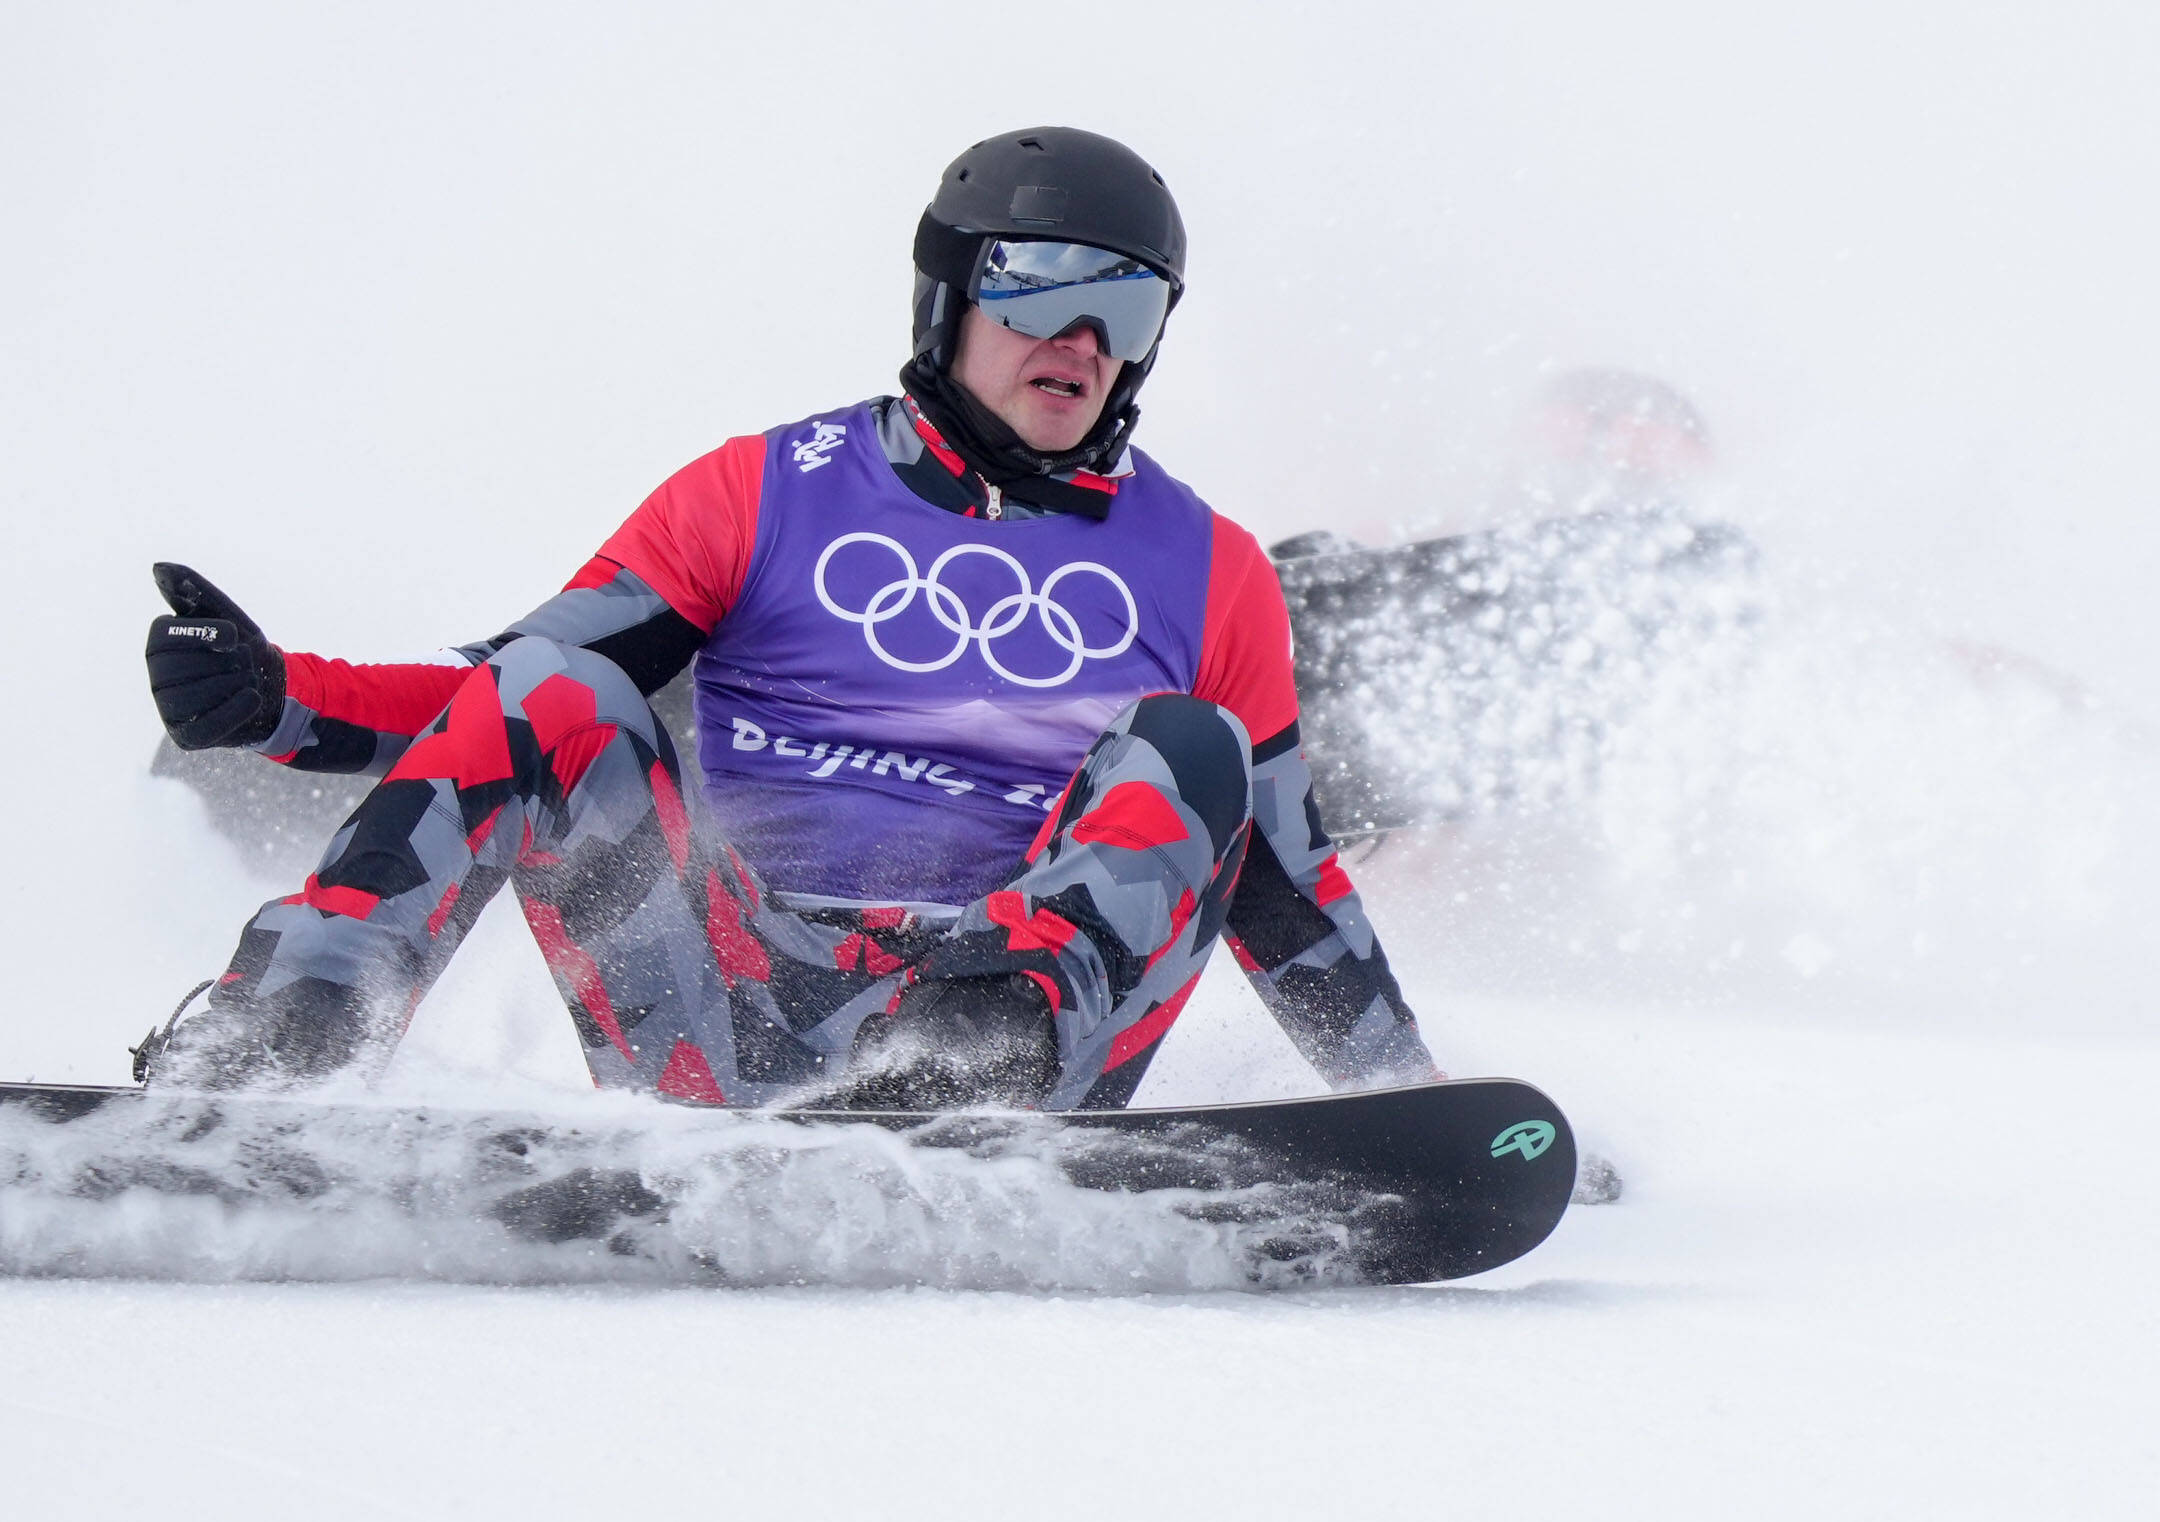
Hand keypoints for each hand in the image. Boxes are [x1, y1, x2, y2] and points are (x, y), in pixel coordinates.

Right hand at [145, 562, 286, 749]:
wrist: (275, 689)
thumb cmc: (243, 648)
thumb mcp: (224, 614)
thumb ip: (192, 589)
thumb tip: (159, 568)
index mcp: (159, 647)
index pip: (164, 636)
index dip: (203, 633)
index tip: (234, 636)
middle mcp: (156, 680)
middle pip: (181, 666)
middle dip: (225, 661)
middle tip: (243, 661)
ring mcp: (169, 711)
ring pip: (194, 696)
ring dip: (235, 683)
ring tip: (247, 678)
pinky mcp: (188, 738)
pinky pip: (207, 725)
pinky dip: (236, 708)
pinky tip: (253, 697)